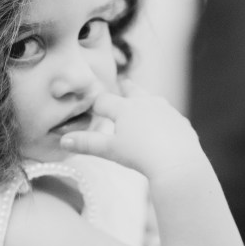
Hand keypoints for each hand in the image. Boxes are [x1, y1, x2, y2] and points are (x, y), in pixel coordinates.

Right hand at [60, 80, 203, 177]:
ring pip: (153, 100)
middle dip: (125, 88)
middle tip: (123, 83)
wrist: (177, 162)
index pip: (104, 101)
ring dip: (146, 101)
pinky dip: (163, 118)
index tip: (91, 102)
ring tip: (143, 102)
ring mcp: (167, 111)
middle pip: (132, 91)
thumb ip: (87, 144)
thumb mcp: (110, 150)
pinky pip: (170, 116)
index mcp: (126, 108)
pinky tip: (163, 126)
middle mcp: (147, 103)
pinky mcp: (181, 122)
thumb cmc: (140, 155)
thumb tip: (63, 140)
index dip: (95, 103)